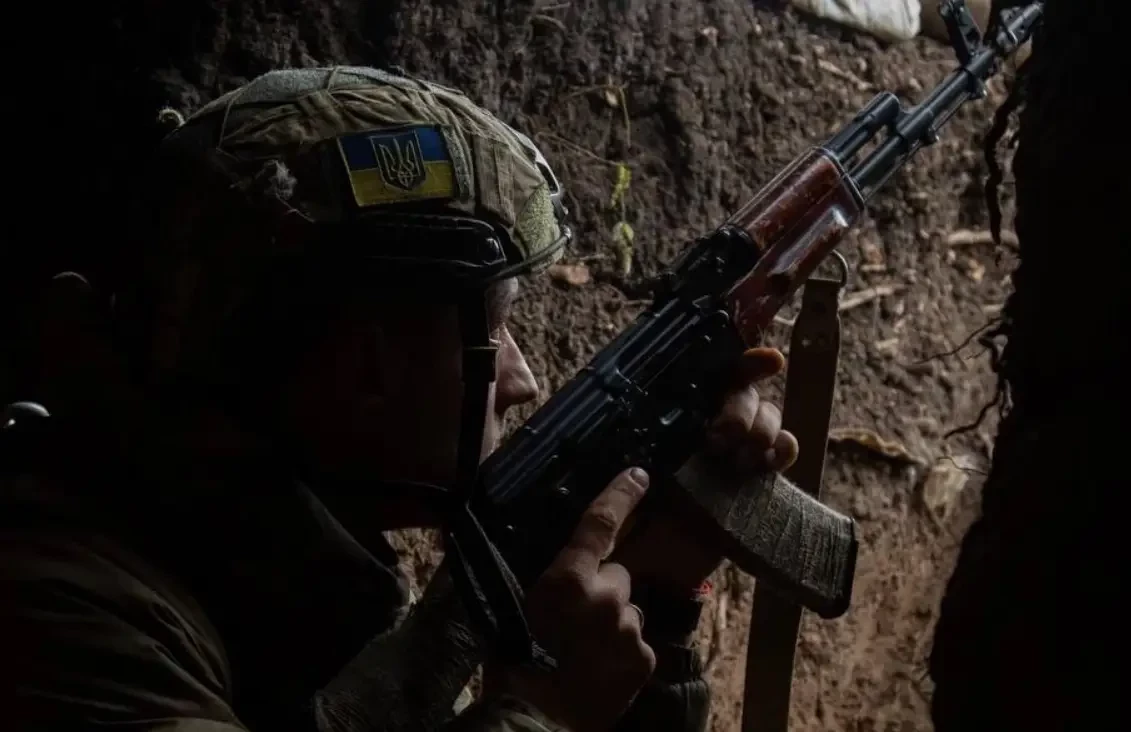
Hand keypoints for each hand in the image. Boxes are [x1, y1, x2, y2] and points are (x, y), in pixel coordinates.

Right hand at [489, 468, 655, 730]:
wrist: (537, 720)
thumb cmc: (513, 665)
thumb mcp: (511, 609)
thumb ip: (539, 577)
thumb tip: (507, 543)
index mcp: (569, 580)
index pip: (600, 524)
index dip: (621, 495)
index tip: (640, 475)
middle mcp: (607, 597)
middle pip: (616, 575)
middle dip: (601, 589)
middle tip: (574, 618)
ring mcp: (629, 628)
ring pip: (626, 610)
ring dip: (611, 621)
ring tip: (583, 649)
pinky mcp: (643, 657)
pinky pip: (635, 641)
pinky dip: (621, 650)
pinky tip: (598, 667)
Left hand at [611, 347, 798, 594]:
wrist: (652, 570)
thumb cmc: (628, 518)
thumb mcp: (624, 475)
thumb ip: (638, 450)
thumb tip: (651, 424)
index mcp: (677, 416)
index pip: (712, 374)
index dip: (743, 361)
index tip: (767, 361)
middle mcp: (709, 426)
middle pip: (745, 392)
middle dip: (741, 407)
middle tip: (718, 438)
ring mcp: (737, 451)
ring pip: (769, 416)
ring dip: (761, 429)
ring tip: (738, 459)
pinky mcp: (758, 480)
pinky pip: (784, 451)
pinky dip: (784, 449)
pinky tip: (770, 460)